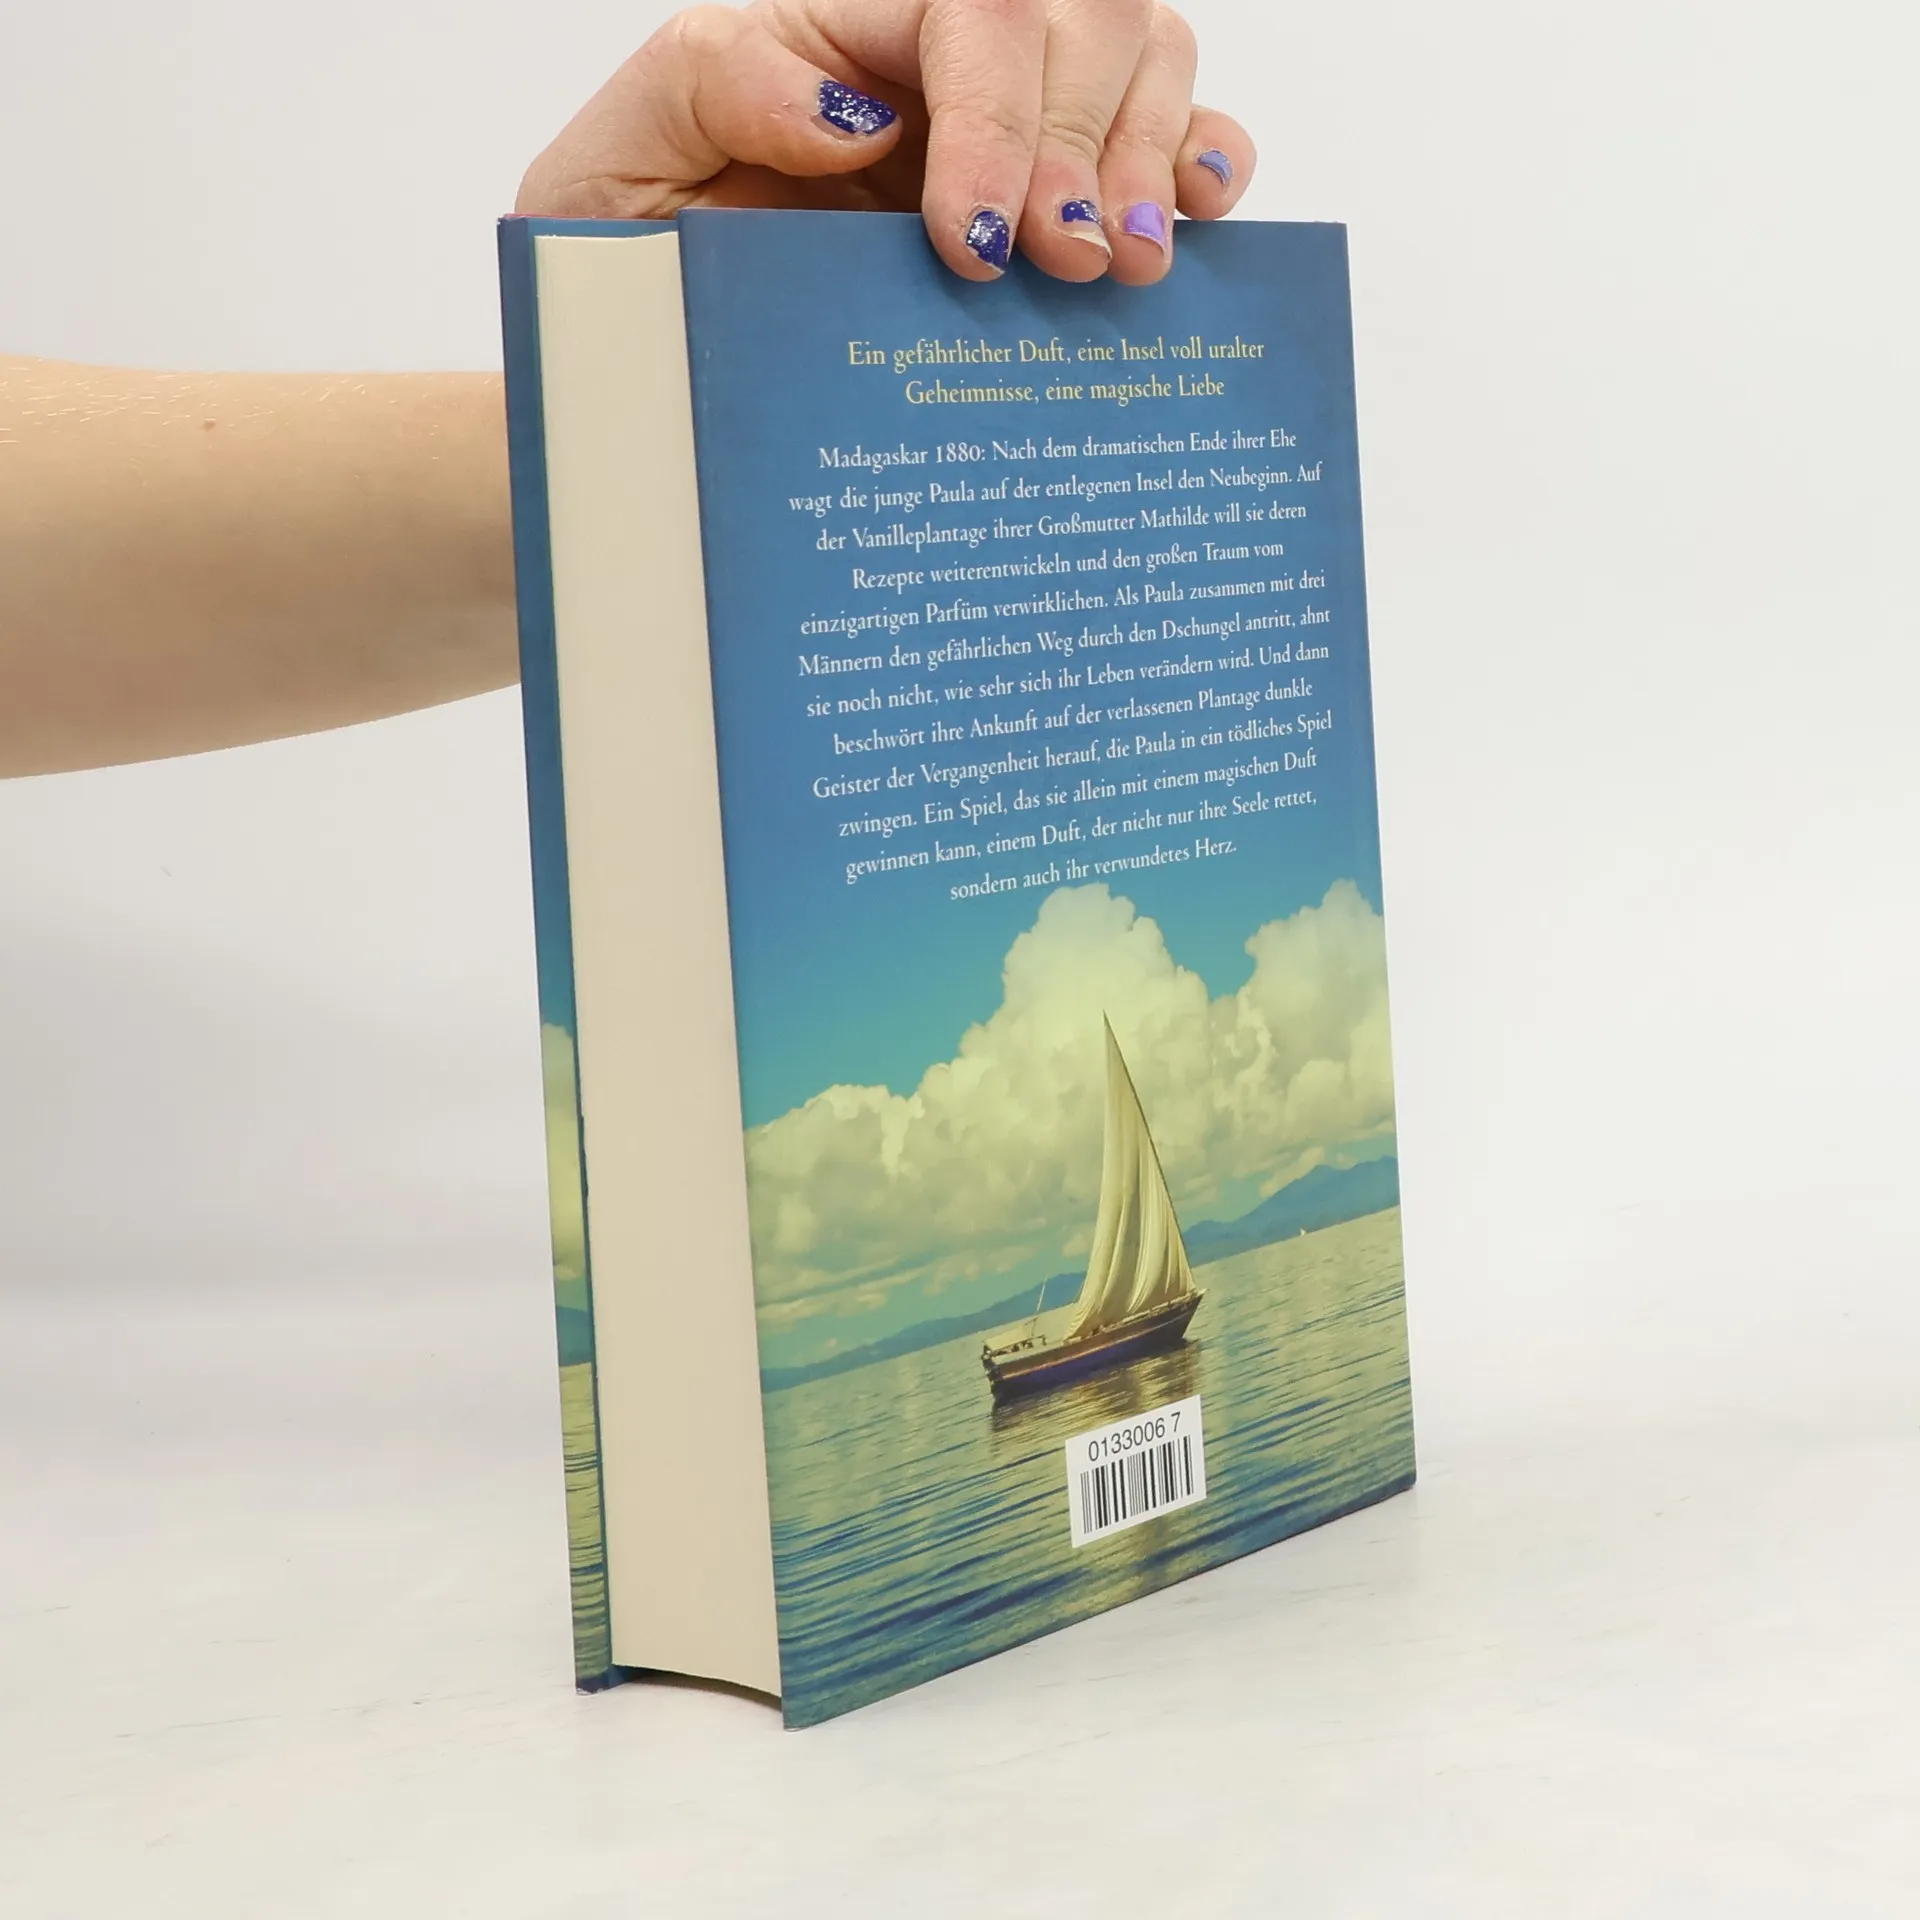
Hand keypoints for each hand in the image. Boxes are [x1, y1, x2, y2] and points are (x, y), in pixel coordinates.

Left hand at [516, 0, 1252, 285]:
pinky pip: (1176, 134)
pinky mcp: (1056, 193)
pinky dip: (1206, 163)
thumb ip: (714, 91)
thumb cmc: (631, 255)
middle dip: (1082, 150)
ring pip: (1144, 60)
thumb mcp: (620, 161)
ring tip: (1126, 269)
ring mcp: (1010, 118)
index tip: (976, 241)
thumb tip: (857, 110)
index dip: (1000, 117)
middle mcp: (940, 57)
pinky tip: (1195, 217)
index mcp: (841, 24)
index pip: (970, 14)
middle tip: (1067, 265)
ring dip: (1153, 162)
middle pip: (1078, 25)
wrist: (648, 359)